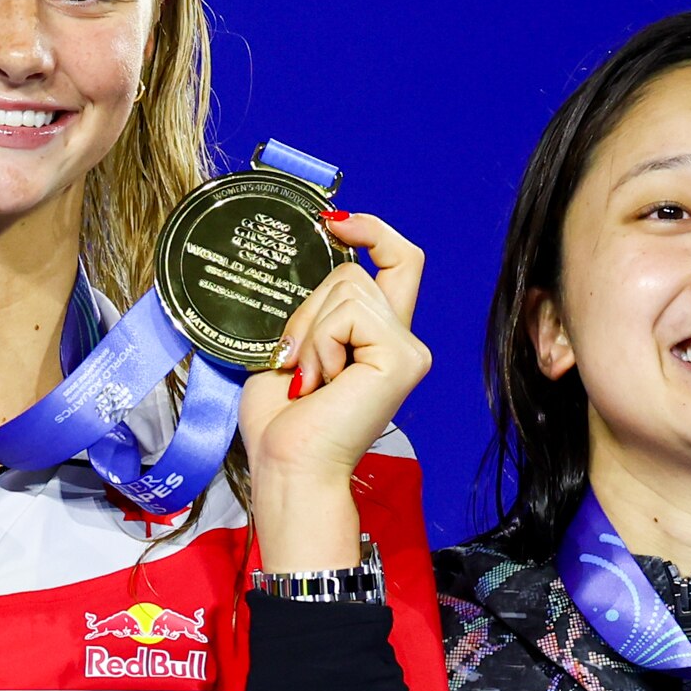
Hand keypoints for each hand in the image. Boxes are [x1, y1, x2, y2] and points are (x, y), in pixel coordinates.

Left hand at [243, 211, 431, 571]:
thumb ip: (314, 311)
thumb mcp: (293, 349)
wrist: (288, 467)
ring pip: (349, 288)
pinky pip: (350, 313)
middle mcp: (402, 341)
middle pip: (354, 273)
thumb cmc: (283, 424)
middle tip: (297, 363)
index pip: (399, 261)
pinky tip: (320, 381)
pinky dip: (320, 341)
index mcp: (379, 338)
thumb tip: (314, 263)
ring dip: (311, 331)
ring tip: (310, 378)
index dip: (372, 231)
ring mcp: (407, 349)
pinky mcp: (401, 357)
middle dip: (309, 309)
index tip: (333, 223)